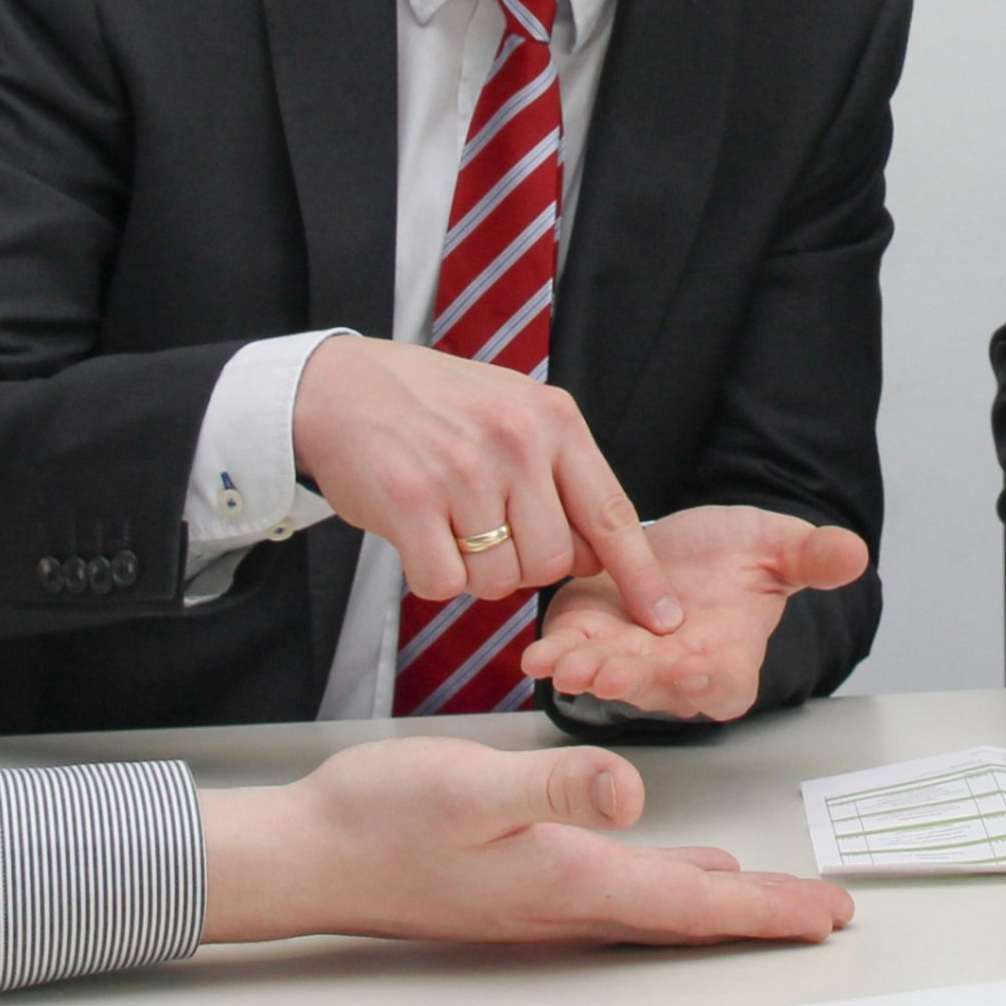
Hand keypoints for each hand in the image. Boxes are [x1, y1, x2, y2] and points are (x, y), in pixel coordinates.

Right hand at [196, 736, 854, 945]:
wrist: (308, 855)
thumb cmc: (379, 818)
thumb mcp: (470, 785)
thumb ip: (554, 789)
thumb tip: (630, 795)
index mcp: (568, 877)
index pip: (690, 901)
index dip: (765, 909)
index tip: (826, 914)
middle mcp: (564, 901)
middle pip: (686, 914)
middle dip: (761, 916)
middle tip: (825, 916)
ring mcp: (540, 899)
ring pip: (654, 906)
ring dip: (718, 905)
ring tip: (773, 901)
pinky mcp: (518, 883)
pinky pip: (617, 893)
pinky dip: (664, 886)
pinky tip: (677, 871)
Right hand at [291, 335, 675, 621]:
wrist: (343, 386)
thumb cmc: (436, 409)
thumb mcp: (515, 413)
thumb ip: (561, 474)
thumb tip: (600, 552)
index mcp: (553, 420)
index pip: (612, 514)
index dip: (640, 576)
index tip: (662, 620)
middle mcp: (515, 441)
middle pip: (552, 562)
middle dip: (524, 566)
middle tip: (489, 533)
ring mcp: (462, 471)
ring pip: (498, 581)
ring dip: (474, 573)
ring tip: (450, 526)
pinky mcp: (409, 501)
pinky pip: (444, 583)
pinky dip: (432, 577)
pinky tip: (419, 537)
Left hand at [523, 505, 868, 721]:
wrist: (681, 544)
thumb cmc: (733, 555)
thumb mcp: (777, 546)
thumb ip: (811, 556)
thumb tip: (856, 552)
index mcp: (727, 659)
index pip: (722, 685)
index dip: (708, 682)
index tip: (694, 670)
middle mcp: (674, 673)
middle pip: (656, 688)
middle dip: (633, 680)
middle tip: (613, 671)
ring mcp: (627, 660)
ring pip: (607, 676)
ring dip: (586, 672)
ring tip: (567, 664)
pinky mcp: (587, 639)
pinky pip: (568, 654)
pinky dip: (553, 656)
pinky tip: (537, 656)